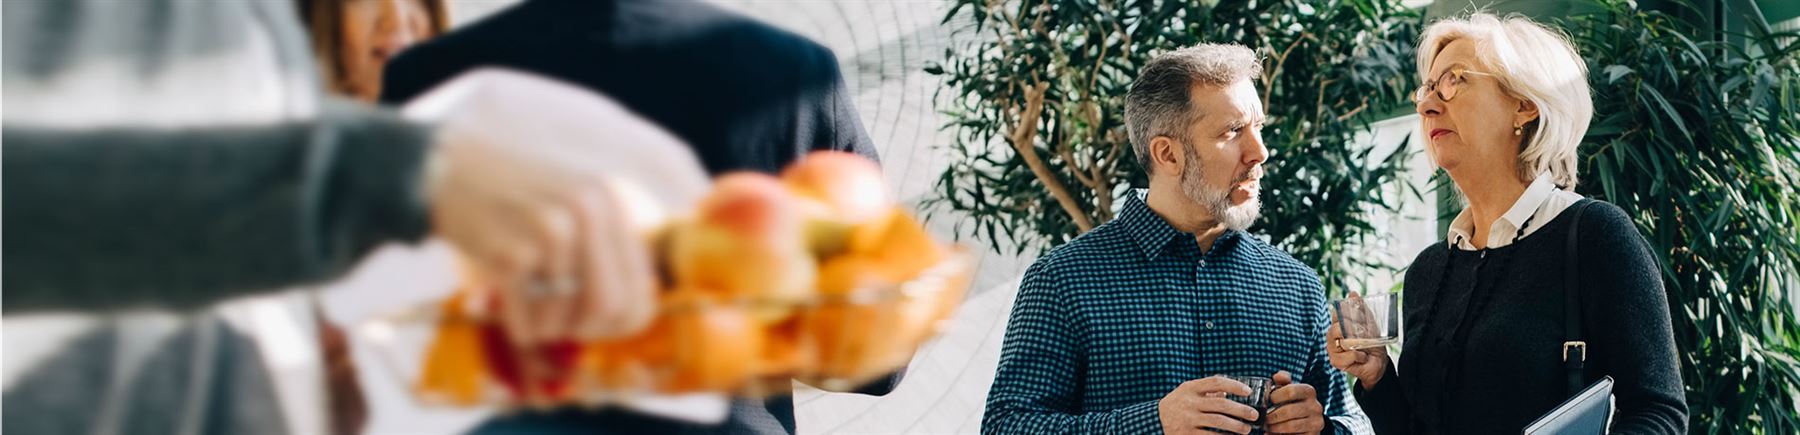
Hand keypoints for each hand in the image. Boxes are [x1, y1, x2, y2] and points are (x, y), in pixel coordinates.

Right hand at [418, 69, 708, 345]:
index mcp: (609, 199)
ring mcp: (550, 230)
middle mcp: (587, 211)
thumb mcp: (573, 200)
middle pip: (610, 306)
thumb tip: (633, 314)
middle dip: (586, 328)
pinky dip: (518, 325)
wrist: (444, 169)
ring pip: (565, 318)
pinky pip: (528, 320)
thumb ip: (605, 243)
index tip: (595, 323)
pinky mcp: (511, 253)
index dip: (620, 318)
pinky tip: (502, 308)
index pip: (639, 285)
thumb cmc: (511, 193)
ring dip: (544, 326)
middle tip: (561, 326)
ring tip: (525, 307)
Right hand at [1159, 376, 1262, 434]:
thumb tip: (1228, 392)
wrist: (1155, 420)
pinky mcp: (1186, 434)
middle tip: (1254, 415)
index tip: (1248, 392)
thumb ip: (1206, 390)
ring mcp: (1188, 419)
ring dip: (1236, 426)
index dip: (1234, 385)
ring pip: (1218, 422)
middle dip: (1241, 410)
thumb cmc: (1177, 404)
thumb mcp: (1187, 392)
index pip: (1216, 382)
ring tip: (1247, 429)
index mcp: (1190, 388)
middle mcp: (1189, 402)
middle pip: (1221, 404)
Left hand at [1265, 371, 1324, 434]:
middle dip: (1271, 416)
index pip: (1290, 391)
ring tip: (1267, 427)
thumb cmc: (1294, 402)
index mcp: (1309, 391)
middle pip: (1288, 411)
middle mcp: (1316, 406)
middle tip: (1264, 419)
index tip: (1268, 400)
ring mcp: (1316, 422)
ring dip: (1274, 427)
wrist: (1309, 420)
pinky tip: (1272, 434)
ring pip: (1290, 426)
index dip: (1275, 396)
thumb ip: (1283, 381)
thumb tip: (1277, 376)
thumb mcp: (1289, 389)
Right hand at [1326, 304, 1388, 389]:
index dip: (1348, 314)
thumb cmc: (1372, 343)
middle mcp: (1332, 336)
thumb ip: (1361, 309)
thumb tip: (1352, 293)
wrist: (1378, 362)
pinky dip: (1359, 355)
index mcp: (1338, 324)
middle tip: (1364, 333)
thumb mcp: (1369, 323)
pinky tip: (1362, 357)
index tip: (1359, 318)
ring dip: (1358, 344)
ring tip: (1364, 347)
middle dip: (1353, 330)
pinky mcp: (1336, 361)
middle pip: (1337, 328)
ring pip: (1342, 341)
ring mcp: (1332, 349)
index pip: (1336, 314)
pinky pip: (1348, 354)